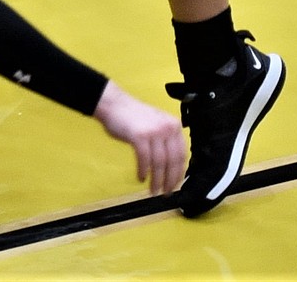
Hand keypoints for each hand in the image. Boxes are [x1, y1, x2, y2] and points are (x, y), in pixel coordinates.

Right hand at [93, 81, 186, 196]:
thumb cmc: (134, 117)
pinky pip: (145, 160)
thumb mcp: (157, 124)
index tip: (175, 184)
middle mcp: (167, 127)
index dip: (179, 173)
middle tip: (165, 192)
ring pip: (159, 163)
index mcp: (174, 125)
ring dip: (156, 180)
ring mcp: (153, 131)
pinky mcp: (139, 136)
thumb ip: (167, 140)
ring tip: (153, 189)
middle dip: (169, 181)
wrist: (115, 104)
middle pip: (172, 161)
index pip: (182, 155)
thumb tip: (173, 167)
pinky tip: (141, 177)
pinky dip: (143, 171)